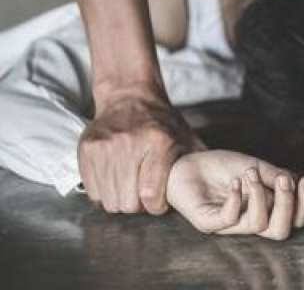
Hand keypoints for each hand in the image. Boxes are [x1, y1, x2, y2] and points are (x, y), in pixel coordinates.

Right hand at [79, 93, 202, 214]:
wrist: (129, 96)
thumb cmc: (161, 122)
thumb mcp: (186, 138)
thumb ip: (199, 163)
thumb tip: (217, 184)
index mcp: (158, 142)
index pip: (150, 194)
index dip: (156, 207)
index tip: (159, 204)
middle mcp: (129, 144)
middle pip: (128, 202)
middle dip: (138, 206)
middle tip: (143, 196)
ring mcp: (104, 147)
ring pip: (109, 200)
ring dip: (121, 200)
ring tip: (130, 188)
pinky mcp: (86, 149)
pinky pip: (93, 191)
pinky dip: (104, 193)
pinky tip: (116, 182)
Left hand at [166, 150, 303, 239]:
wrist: (186, 163)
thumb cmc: (222, 167)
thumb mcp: (254, 165)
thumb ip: (273, 175)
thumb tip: (294, 181)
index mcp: (266, 210)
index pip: (294, 219)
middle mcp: (250, 221)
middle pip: (281, 231)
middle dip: (288, 205)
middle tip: (283, 180)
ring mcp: (229, 224)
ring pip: (258, 225)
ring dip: (260, 196)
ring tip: (250, 173)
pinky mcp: (208, 222)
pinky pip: (228, 219)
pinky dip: (236, 198)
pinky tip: (236, 181)